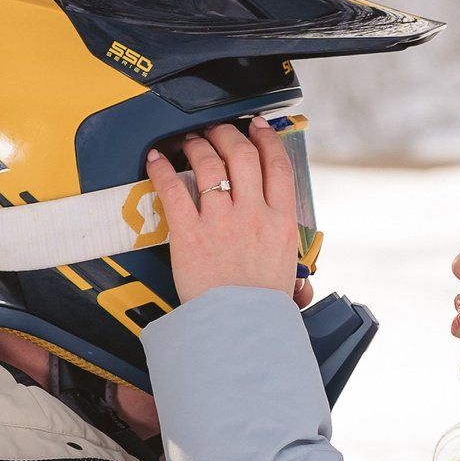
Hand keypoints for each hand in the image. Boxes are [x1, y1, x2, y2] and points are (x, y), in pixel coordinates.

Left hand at [146, 120, 302, 303]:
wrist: (237, 332)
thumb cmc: (259, 312)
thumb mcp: (288, 282)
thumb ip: (295, 273)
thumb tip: (303, 286)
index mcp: (281, 223)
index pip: (277, 165)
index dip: (266, 138)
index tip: (258, 128)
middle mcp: (252, 215)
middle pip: (242, 154)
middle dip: (228, 134)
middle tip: (218, 132)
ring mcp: (220, 221)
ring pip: (209, 163)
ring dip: (198, 145)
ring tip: (191, 141)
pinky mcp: (189, 233)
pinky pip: (173, 189)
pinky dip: (162, 169)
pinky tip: (157, 159)